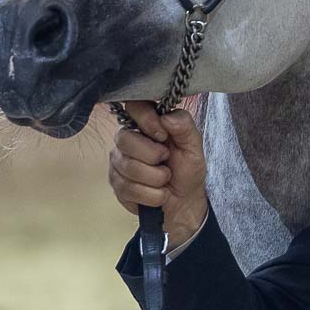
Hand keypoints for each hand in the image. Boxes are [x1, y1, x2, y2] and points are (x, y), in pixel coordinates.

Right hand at [108, 102, 208, 248]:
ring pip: (129, 167)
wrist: (184, 201)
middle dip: (153, 156)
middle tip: (166, 162)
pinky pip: (129, 188)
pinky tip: (158, 193)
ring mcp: (118, 162)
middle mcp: (126, 140)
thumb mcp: (193, 146)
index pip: (134, 107)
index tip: (163, 136)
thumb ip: (184, 126)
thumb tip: (166, 117)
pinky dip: (152, 195)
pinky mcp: (116, 184)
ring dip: (156, 179)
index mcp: (145, 124)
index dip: (147, 121)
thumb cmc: (187, 170)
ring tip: (165, 179)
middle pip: (125, 139)